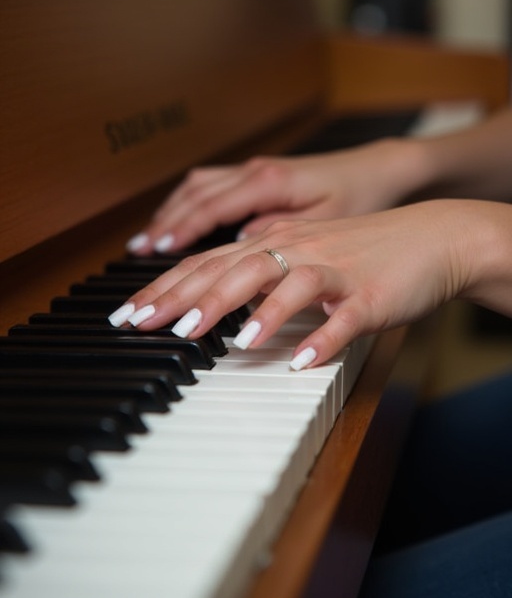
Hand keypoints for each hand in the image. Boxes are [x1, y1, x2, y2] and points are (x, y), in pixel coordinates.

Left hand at [110, 199, 498, 368]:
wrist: (433, 236)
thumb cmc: (363, 250)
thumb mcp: (303, 255)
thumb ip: (261, 273)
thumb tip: (214, 298)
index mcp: (277, 243)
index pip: (210, 262)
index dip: (166, 285)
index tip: (128, 313)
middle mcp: (298, 249)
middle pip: (234, 269)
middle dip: (186, 296)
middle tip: (147, 323)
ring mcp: (335, 270)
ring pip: (285, 283)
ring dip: (249, 310)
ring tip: (213, 337)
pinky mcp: (371, 294)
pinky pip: (344, 318)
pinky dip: (321, 337)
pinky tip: (300, 361)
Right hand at [126, 138, 425, 253]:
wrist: (379, 169)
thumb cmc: (359, 196)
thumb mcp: (328, 221)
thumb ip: (281, 232)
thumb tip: (237, 246)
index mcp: (268, 182)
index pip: (210, 208)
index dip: (179, 233)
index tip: (152, 255)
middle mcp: (253, 172)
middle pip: (193, 201)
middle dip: (161, 233)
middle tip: (136, 260)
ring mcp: (252, 171)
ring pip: (194, 189)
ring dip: (167, 217)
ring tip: (142, 248)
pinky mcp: (256, 177)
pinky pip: (207, 187)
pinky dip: (184, 207)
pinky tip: (174, 226)